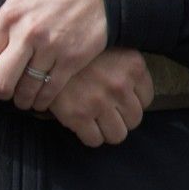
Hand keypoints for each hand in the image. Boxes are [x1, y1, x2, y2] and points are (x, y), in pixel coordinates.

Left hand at [0, 0, 112, 111]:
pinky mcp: (72, 61)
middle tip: (3, 89)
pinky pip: (49, 93)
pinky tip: (41, 96)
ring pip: (25, 91)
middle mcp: (28, 33)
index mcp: (10, 14)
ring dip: (21, 99)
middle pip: (0, 81)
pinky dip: (42, 101)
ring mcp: (51, 49)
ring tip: (22, 95)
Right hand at [18, 44, 153, 150]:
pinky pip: (95, 140)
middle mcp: (121, 85)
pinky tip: (82, 125)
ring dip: (107, 131)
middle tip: (107, 113)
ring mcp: (100, 102)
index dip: (132, 102)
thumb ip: (124, 68)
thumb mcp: (108, 49)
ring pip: (118, 134)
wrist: (42, 51)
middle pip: (134, 119)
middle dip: (121, 119)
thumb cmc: (76, 50)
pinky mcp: (79, 116)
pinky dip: (90, 136)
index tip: (120, 100)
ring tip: (96, 122)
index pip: (147, 99)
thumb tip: (131, 93)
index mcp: (134, 67)